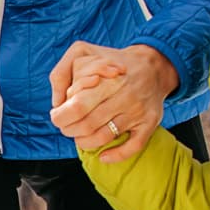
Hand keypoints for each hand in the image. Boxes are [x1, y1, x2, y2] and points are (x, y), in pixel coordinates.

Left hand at [49, 42, 178, 163]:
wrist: (152, 66)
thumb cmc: (111, 61)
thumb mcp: (83, 53)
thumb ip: (62, 73)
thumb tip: (56, 102)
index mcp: (107, 80)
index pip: (77, 106)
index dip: (61, 116)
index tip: (57, 115)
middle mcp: (124, 96)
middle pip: (87, 125)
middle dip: (69, 130)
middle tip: (66, 127)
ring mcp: (137, 111)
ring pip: (104, 137)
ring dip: (85, 143)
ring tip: (79, 136)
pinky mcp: (150, 123)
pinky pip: (133, 146)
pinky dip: (115, 156)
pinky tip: (103, 156)